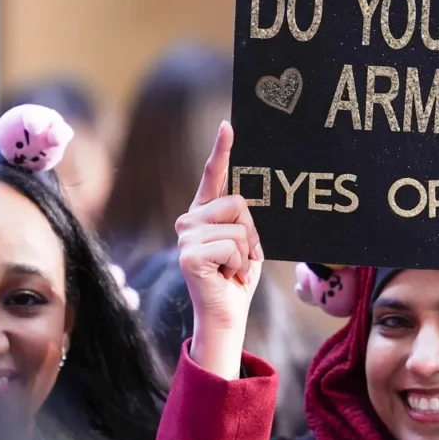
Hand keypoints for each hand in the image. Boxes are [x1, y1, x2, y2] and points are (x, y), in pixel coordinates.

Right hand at [175, 122, 263, 379]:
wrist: (226, 314)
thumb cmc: (237, 277)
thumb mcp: (246, 241)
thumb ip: (245, 218)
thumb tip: (252, 198)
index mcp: (205, 212)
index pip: (213, 175)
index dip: (222, 149)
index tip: (228, 125)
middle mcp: (190, 220)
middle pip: (238, 203)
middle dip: (252, 232)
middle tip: (243, 256)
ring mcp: (185, 236)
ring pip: (239, 227)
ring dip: (247, 252)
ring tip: (232, 268)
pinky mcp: (189, 254)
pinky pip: (233, 245)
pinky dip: (239, 263)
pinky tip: (225, 276)